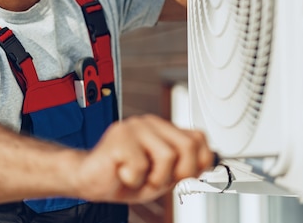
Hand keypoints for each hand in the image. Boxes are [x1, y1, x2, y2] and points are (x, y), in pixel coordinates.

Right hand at [72, 114, 213, 203]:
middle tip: (155, 179)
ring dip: (153, 178)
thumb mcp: (164, 176)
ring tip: (137, 176)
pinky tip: (122, 173)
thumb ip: (186, 166)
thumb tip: (212, 160)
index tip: (183, 176)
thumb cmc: (125, 178)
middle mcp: (151, 123)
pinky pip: (141, 166)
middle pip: (188, 147)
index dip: (199, 162)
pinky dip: (133, 180)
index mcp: (164, 129)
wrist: (90, 181)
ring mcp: (135, 126)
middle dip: (177, 173)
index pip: (198, 138)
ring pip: (167, 157)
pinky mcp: (120, 136)